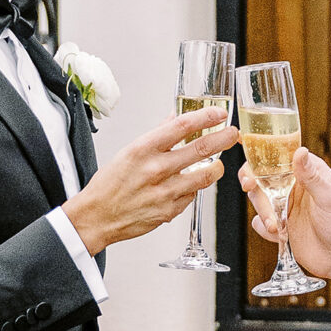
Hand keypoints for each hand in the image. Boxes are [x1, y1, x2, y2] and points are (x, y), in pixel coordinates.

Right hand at [63, 109, 240, 253]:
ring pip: (205, 176)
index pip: (182, 125)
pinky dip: (194, 189)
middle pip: (201, 149)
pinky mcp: (170, 211)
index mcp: (143, 149)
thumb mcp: (129, 152)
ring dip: (217, 168)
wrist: (97, 217)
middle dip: (223, 139)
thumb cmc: (110, 184)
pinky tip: (187, 186)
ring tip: (217, 164)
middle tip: (233, 134)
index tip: (219, 113)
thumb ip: (157, 136)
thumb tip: (175, 119)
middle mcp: (156, 169)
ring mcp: (165, 192)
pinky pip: (192, 196)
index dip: (206, 116)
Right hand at [240, 147, 330, 290]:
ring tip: (278, 227)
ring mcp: (283, 204)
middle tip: (257, 197)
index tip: (252, 176)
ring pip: (257, 199)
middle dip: (255, 189)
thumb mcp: (329, 198)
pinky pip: (259, 222)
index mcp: (306, 171)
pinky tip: (281, 236)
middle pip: (260, 176)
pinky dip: (265, 229)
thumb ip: (312, 176)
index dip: (259, 162)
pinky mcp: (278, 223)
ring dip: (263, 212)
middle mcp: (292, 185)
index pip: (277, 156)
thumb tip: (300, 152)